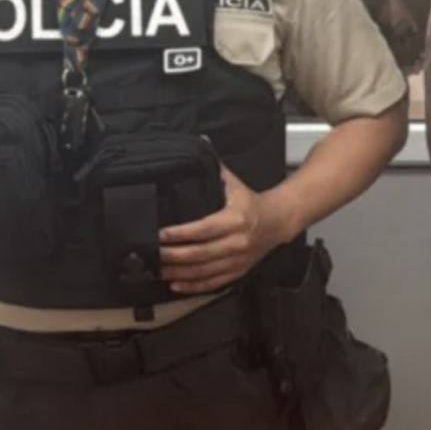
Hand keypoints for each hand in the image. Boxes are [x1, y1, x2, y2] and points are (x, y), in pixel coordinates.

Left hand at [159, 165, 297, 293]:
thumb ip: (215, 168)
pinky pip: (213, 282)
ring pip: (203, 271)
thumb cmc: (251, 202)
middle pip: (199, 254)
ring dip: (179, 273)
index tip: (160, 235)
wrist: (279, 221)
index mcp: (235, 220)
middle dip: (172, 256)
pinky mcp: (238, 271)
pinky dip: (193, 286)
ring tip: (158, 270)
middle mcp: (237, 242)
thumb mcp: (234, 184)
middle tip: (152, 255)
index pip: (202, 229)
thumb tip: (201, 143)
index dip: (180, 234)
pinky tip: (176, 284)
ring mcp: (237, 260)